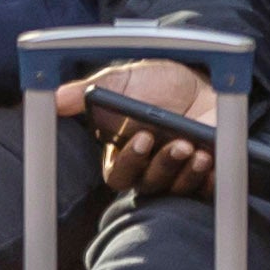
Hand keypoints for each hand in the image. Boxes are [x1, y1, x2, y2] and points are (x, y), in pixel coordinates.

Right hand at [75, 58, 212, 194]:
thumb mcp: (124, 81)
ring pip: (176, 188)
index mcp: (123, 153)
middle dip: (162, 165)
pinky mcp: (207, 177)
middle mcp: (149, 169)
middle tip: (177, 144)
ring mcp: (178, 175)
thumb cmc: (158, 84)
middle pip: (149, 184)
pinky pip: (206, 189)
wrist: (201, 81)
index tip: (142, 138)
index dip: (129, 161)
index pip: (118, 174)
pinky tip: (212, 160)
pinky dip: (209, 178)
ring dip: (186, 171)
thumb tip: (56, 97)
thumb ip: (92, 91)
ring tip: (197, 149)